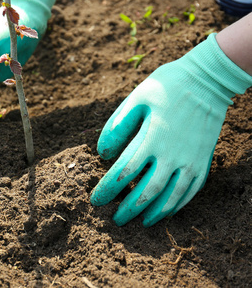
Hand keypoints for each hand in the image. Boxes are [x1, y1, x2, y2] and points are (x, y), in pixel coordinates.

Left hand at [90, 34, 251, 226]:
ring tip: (141, 223)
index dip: (107, 190)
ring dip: (154, 213)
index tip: (95, 201)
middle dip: (128, 209)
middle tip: (115, 220)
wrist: (207, 80)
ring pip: (171, 196)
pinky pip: (191, 190)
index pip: (123, 173)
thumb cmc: (167, 87)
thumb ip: (117, 126)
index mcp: (151, 139)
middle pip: (147, 192)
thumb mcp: (136, 99)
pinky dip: (178, 205)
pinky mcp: (203, 160)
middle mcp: (172, 155)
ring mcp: (191, 160)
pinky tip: (167, 211)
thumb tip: (102, 154)